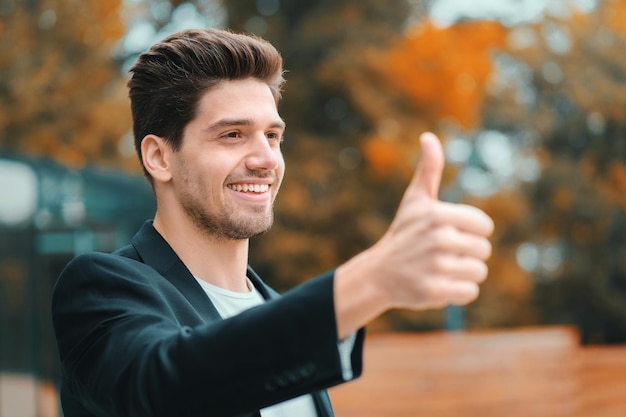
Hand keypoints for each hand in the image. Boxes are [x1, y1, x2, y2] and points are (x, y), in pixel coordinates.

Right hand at [334, 132, 493, 337]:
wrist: (378, 273)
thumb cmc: (403, 233)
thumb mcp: (415, 200)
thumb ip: (429, 169)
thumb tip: (428, 136)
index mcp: (438, 214)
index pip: (484, 226)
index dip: (471, 232)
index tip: (450, 234)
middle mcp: (438, 239)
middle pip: (483, 251)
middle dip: (466, 254)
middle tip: (442, 254)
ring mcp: (436, 267)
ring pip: (478, 272)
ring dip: (463, 273)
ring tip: (440, 269)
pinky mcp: (435, 292)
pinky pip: (469, 292)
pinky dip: (458, 292)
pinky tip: (439, 284)